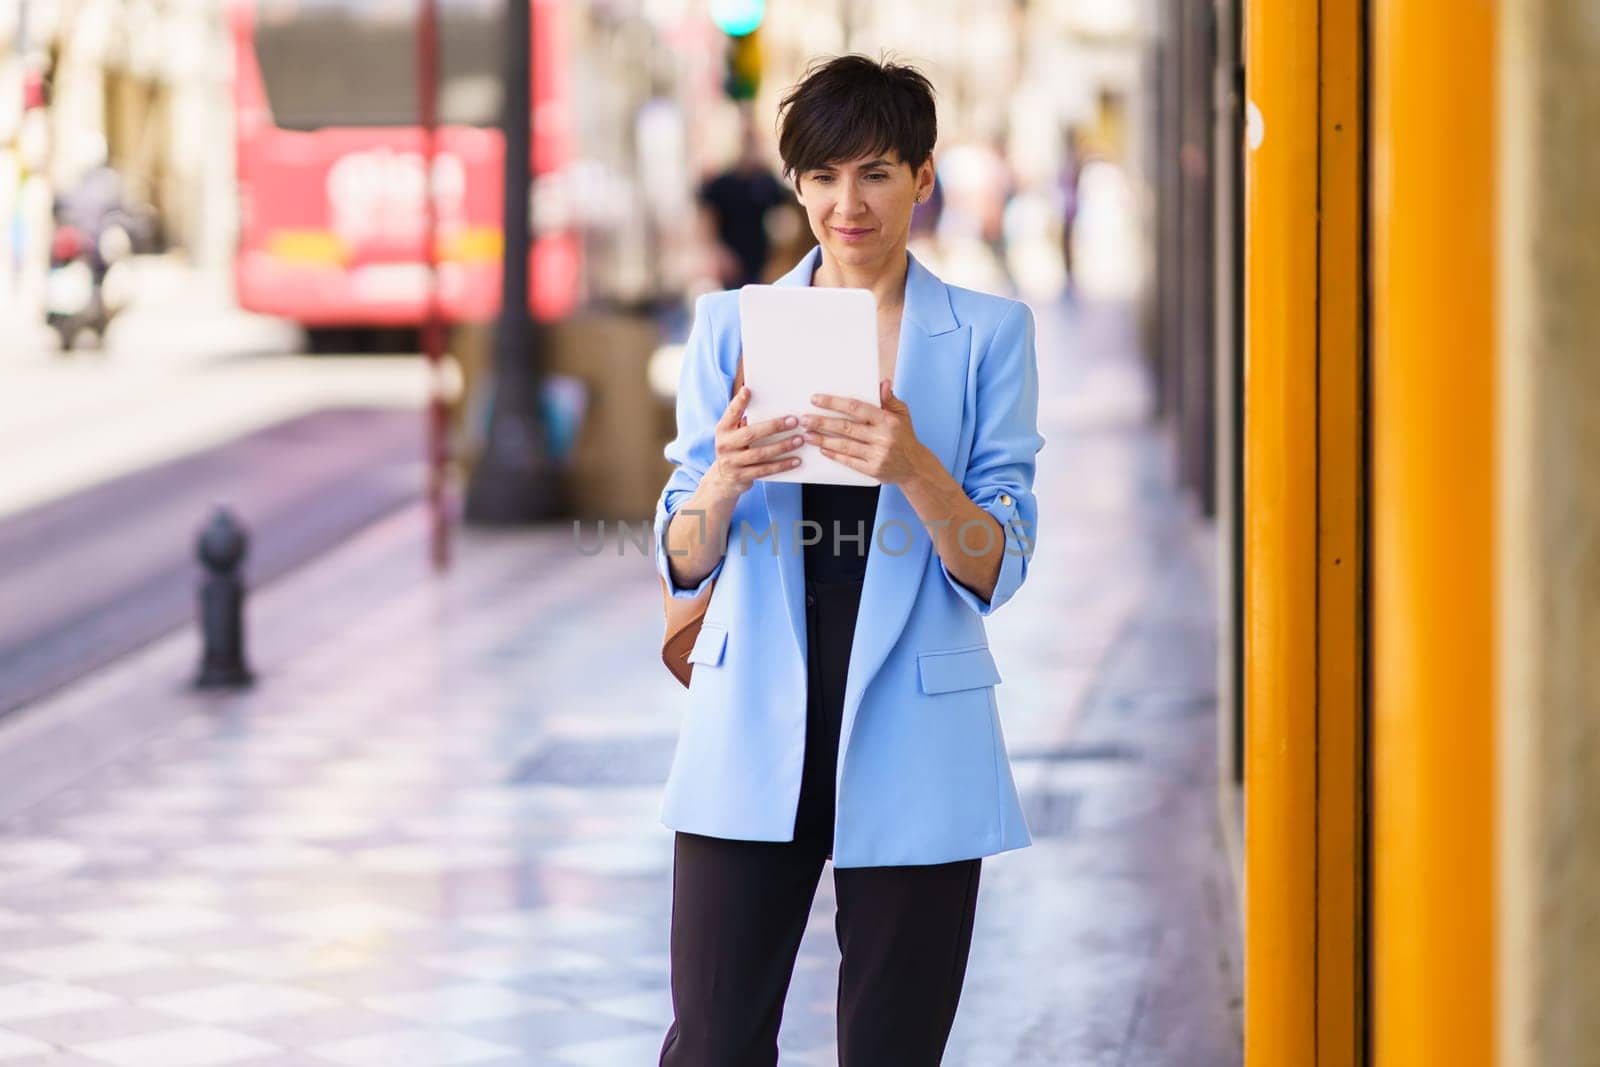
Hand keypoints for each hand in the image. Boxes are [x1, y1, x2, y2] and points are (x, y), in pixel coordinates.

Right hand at [703, 381, 804, 500]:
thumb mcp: (733, 433)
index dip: (739, 402)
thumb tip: (767, 404)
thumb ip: (744, 420)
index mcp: (723, 429)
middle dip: (774, 427)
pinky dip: (782, 465)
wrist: (723, 479)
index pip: (731, 413)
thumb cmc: (735, 448)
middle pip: (751, 434)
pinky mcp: (741, 476)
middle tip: (794, 421)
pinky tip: (796, 460)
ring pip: (760, 454)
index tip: (748, 390)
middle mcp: (725, 445)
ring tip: (799, 440)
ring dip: (782, 447)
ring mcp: (732, 462)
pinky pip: (765, 470)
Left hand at [800, 380, 931, 484]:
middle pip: (846, 427)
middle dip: (822, 422)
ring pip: (845, 445)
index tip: (816, 399)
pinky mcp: (873, 470)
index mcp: (888, 420)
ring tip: (807, 435)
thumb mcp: (902, 414)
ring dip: (823, 440)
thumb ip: (889, 399)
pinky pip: (849, 461)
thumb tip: (882, 382)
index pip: (856, 408)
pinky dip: (834, 455)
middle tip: (804, 419)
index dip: (834, 403)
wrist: (915, 467)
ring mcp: (877, 455)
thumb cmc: (904, 436)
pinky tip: (822, 450)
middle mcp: (882, 437)